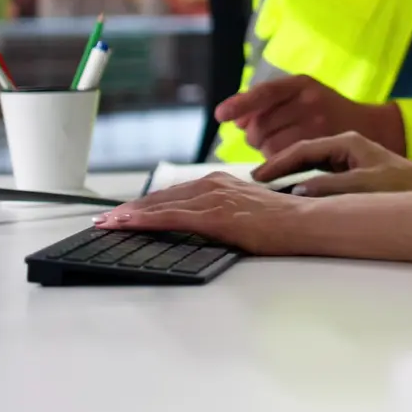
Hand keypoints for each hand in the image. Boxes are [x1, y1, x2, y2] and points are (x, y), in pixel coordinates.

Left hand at [95, 174, 309, 252]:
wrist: (307, 222)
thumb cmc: (284, 223)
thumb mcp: (247, 213)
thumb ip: (223, 215)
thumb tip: (203, 228)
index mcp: (219, 183)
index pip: (173, 194)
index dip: (146, 204)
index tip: (124, 212)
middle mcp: (213, 185)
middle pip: (161, 197)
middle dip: (130, 209)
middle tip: (104, 219)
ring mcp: (213, 198)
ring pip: (161, 205)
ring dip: (131, 214)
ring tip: (107, 224)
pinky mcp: (216, 216)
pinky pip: (172, 217)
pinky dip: (146, 220)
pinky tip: (129, 225)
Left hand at [216, 75, 406, 157]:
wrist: (369, 128)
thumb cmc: (325, 112)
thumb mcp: (302, 96)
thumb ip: (268, 103)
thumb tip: (233, 120)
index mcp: (302, 83)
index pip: (264, 92)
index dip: (239, 104)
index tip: (220, 115)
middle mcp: (310, 101)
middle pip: (260, 124)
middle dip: (253, 134)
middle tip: (259, 137)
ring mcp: (317, 125)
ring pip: (268, 144)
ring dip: (263, 149)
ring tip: (277, 146)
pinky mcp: (321, 147)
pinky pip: (283, 158)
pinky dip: (274, 160)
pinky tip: (285, 157)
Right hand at [254, 132, 411, 196]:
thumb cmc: (403, 187)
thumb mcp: (365, 187)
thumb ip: (331, 188)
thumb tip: (299, 193)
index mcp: (346, 141)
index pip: (303, 149)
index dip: (278, 163)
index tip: (258, 177)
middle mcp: (344, 146)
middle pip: (301, 151)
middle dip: (276, 163)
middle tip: (253, 180)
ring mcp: (346, 157)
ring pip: (308, 162)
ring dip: (286, 171)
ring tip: (264, 185)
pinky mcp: (349, 170)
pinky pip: (317, 171)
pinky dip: (300, 179)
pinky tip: (288, 191)